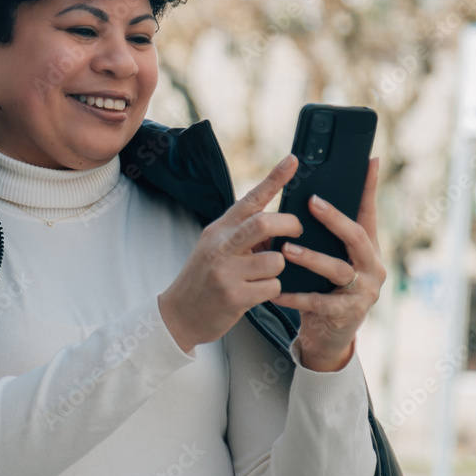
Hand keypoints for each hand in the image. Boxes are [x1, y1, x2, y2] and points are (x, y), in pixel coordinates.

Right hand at [159, 154, 301, 351]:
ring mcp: (226, 271)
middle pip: (264, 223)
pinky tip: (256, 293)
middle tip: (297, 231)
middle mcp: (220, 246)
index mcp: (218, 229)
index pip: (250, 198)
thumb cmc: (204, 279)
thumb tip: (277, 222)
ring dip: (279, 268)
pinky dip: (272, 290)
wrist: (178, 314)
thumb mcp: (215, 248)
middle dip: (290, 226)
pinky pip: (272, 286)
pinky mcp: (234, 296)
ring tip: (264, 275)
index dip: (274, 178)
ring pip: (276, 259)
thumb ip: (241, 234)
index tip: (293, 160)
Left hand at [272, 158, 386, 371]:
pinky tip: (276, 290)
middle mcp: (371, 267)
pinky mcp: (347, 314)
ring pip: (338, 269)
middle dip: (334, 218)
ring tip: (287, 251)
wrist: (328, 336)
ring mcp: (363, 291)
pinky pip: (320, 302)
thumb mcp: (327, 258)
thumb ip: (322, 235)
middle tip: (312, 201)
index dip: (370, 188)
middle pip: (357, 237)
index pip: (368, 213)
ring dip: (312, 258)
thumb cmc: (324, 289)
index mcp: (366, 249)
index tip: (370, 161)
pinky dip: (296, 296)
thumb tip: (303, 197)